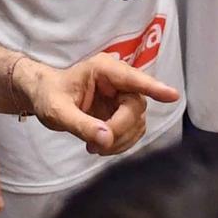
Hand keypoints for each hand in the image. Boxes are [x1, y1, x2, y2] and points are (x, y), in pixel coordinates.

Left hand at [30, 53, 177, 156]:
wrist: (44, 97)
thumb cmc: (49, 96)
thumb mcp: (58, 111)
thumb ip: (81, 125)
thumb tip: (106, 139)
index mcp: (104, 69)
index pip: (133, 79)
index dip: (154, 88)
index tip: (172, 95)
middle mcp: (118, 80)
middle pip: (135, 107)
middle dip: (120, 130)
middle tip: (96, 146)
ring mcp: (123, 96)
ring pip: (137, 122)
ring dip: (120, 140)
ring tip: (94, 147)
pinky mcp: (123, 112)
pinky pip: (133, 130)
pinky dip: (120, 143)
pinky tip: (101, 145)